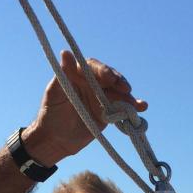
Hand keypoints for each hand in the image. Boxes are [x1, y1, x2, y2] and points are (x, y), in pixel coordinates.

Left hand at [22, 51, 147, 165]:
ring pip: (119, 94)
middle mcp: (93, 84)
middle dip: (120, 83)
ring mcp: (102, 98)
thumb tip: (65, 53)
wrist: (56, 140)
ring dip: (130, 98)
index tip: (109, 78)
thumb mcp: (54, 93)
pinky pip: (122, 109)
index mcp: (79, 75)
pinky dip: (133, 109)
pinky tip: (142, 108)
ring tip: (139, 104)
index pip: (94, 68)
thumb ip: (63, 74)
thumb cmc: (50, 114)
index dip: (103, 71)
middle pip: (111, 79)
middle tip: (126, 89)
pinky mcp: (109, 113)